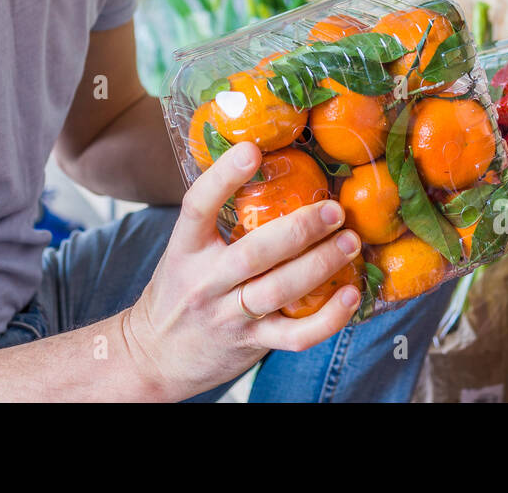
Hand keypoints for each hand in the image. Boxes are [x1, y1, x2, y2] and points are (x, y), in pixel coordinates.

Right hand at [124, 141, 362, 399]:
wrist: (154, 357)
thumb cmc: (178, 292)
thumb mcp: (185, 253)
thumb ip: (217, 222)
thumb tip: (265, 169)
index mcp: (185, 249)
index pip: (197, 207)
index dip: (223, 177)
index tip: (252, 150)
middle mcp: (205, 282)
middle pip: (253, 253)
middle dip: (299, 229)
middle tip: (334, 210)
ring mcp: (229, 316)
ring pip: (279, 291)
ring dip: (320, 265)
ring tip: (350, 243)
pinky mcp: (252, 345)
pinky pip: (295, 335)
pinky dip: (329, 318)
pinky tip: (352, 295)